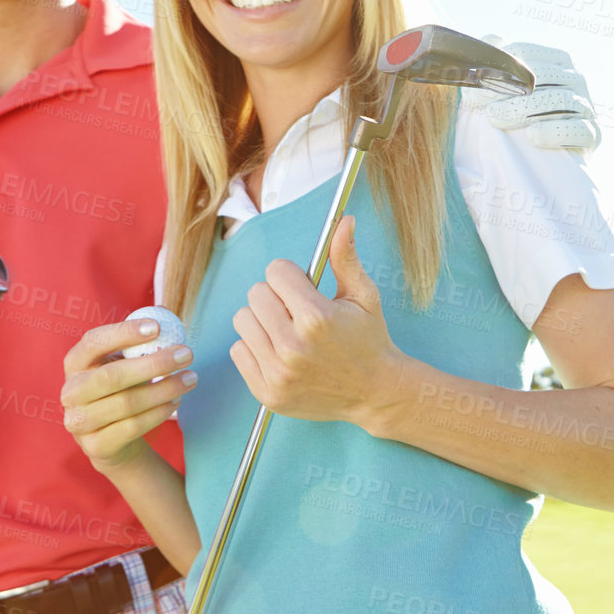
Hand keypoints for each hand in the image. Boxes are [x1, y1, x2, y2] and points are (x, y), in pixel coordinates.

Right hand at [61, 317, 195, 470]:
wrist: (113, 442)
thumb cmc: (121, 391)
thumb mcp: (124, 364)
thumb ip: (139, 343)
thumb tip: (164, 316)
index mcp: (75, 363)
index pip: (93, 342)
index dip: (124, 333)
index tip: (157, 328)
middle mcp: (71, 392)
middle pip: (112, 376)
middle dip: (153, 364)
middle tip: (186, 355)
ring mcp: (78, 421)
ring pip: (126, 404)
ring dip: (164, 390)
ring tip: (190, 379)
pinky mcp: (95, 446)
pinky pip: (132, 427)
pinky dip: (158, 413)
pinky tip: (175, 402)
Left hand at [231, 214, 405, 427]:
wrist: (375, 393)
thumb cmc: (369, 340)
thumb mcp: (364, 297)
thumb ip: (345, 258)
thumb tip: (344, 220)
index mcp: (318, 318)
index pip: (276, 271)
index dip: (291, 276)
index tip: (304, 289)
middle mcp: (294, 346)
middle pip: (256, 293)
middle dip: (275, 296)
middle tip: (296, 312)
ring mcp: (278, 373)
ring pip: (243, 320)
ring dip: (262, 321)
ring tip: (287, 331)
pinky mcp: (267, 392)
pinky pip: (238, 350)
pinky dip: (255, 347)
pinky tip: (279, 353)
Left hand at [465, 37, 600, 151]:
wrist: (543, 159)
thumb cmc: (520, 116)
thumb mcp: (506, 88)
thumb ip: (497, 60)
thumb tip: (489, 40)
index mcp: (556, 60)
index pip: (524, 52)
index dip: (496, 65)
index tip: (472, 82)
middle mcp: (575, 78)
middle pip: (540, 76)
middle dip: (506, 88)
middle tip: (478, 102)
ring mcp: (587, 105)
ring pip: (558, 100)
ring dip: (523, 109)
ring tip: (494, 118)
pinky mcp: (593, 134)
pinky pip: (578, 129)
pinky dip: (554, 131)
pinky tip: (532, 136)